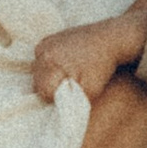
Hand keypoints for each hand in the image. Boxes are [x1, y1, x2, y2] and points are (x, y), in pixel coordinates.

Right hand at [30, 10, 146, 104]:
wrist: (109, 39)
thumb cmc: (101, 66)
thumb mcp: (91, 91)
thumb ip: (72, 102)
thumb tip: (57, 108)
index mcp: (50, 64)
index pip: (43, 92)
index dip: (56, 97)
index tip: (71, 93)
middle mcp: (43, 52)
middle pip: (37, 82)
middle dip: (51, 88)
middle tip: (70, 85)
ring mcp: (45, 44)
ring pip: (37, 71)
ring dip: (49, 77)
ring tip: (69, 75)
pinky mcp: (48, 39)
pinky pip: (41, 60)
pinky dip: (49, 66)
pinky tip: (65, 66)